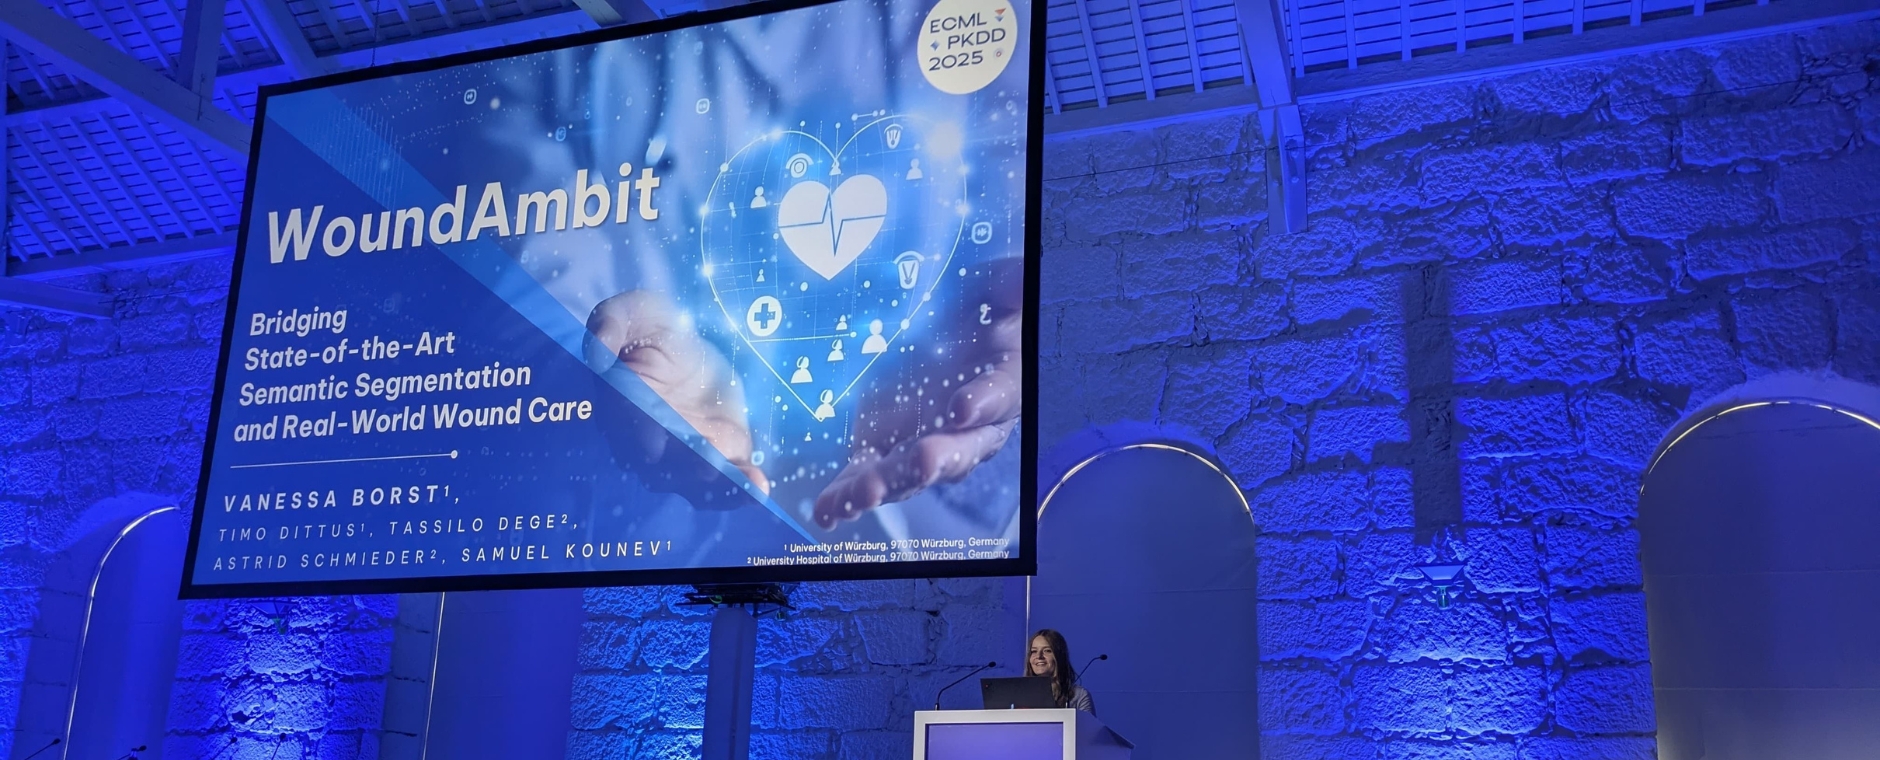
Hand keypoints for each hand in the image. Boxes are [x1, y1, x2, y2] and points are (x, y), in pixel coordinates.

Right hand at [586, 291, 769, 498]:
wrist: (687, 342)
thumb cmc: (649, 326)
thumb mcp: (631, 311)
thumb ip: (611, 323)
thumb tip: (599, 349)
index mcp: (618, 404)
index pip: (623, 422)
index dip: (637, 433)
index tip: (653, 443)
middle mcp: (645, 439)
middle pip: (659, 464)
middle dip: (684, 467)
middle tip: (705, 470)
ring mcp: (683, 452)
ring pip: (694, 479)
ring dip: (719, 487)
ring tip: (745, 487)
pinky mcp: (719, 453)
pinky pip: (728, 476)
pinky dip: (742, 487)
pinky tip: (758, 489)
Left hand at [813, 258, 1023, 528]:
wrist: (941, 321)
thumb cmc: (977, 306)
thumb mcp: (995, 288)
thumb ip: (1007, 288)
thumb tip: (1016, 280)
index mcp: (1001, 384)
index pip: (1000, 394)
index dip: (985, 401)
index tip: (964, 405)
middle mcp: (966, 426)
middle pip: (956, 449)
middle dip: (937, 458)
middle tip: (924, 460)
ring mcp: (921, 440)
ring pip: (909, 471)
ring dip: (888, 484)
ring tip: (866, 494)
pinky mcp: (880, 445)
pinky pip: (866, 473)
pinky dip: (847, 493)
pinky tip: (829, 510)